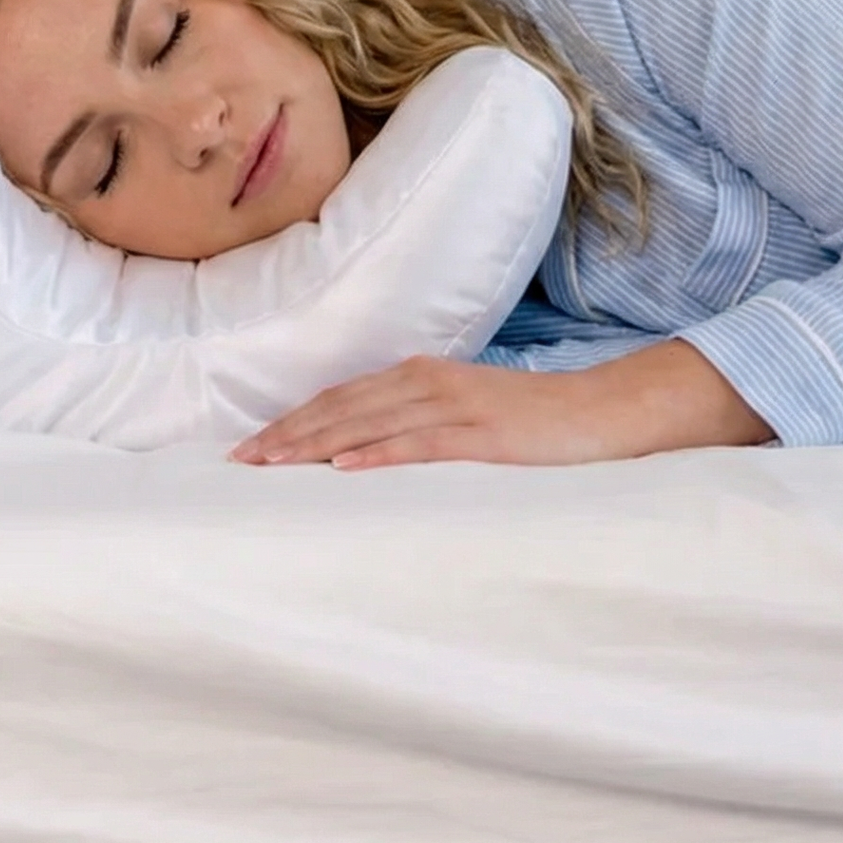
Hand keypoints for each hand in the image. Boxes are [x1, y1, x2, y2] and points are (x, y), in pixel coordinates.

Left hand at [230, 357, 615, 469]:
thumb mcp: (462, 415)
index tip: (251, 448)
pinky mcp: (481, 434)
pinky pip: (419, 444)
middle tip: (241, 461)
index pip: (338, 399)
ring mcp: (453, 405)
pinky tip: (345, 467)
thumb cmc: (531, 420)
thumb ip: (417, 422)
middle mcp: (426, 381)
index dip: (291, 421)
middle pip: (340, 408)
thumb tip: (364, 450)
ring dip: (316, 443)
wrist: (601, 411)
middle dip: (286, 434)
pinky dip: (379, 453)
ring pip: (368, 423)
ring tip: (273, 464)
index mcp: (417, 376)